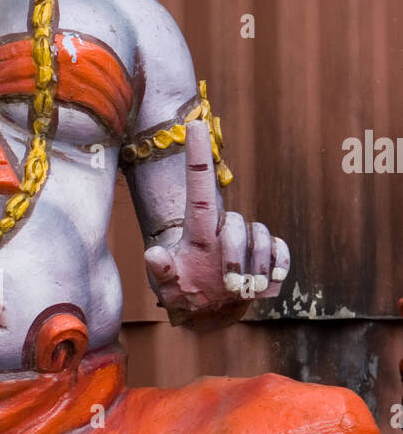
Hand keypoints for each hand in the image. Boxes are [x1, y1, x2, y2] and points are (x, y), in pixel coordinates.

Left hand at [144, 121, 289, 324]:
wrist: (213, 308)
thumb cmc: (186, 292)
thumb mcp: (170, 288)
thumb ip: (162, 273)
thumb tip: (153, 255)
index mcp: (197, 230)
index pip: (198, 186)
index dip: (197, 156)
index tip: (194, 125)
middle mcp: (223, 227)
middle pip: (236, 224)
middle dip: (235, 257)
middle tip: (231, 286)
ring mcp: (248, 237)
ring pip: (260, 237)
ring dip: (256, 267)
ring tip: (245, 290)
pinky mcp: (269, 251)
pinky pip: (280, 249)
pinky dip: (278, 266)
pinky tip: (269, 283)